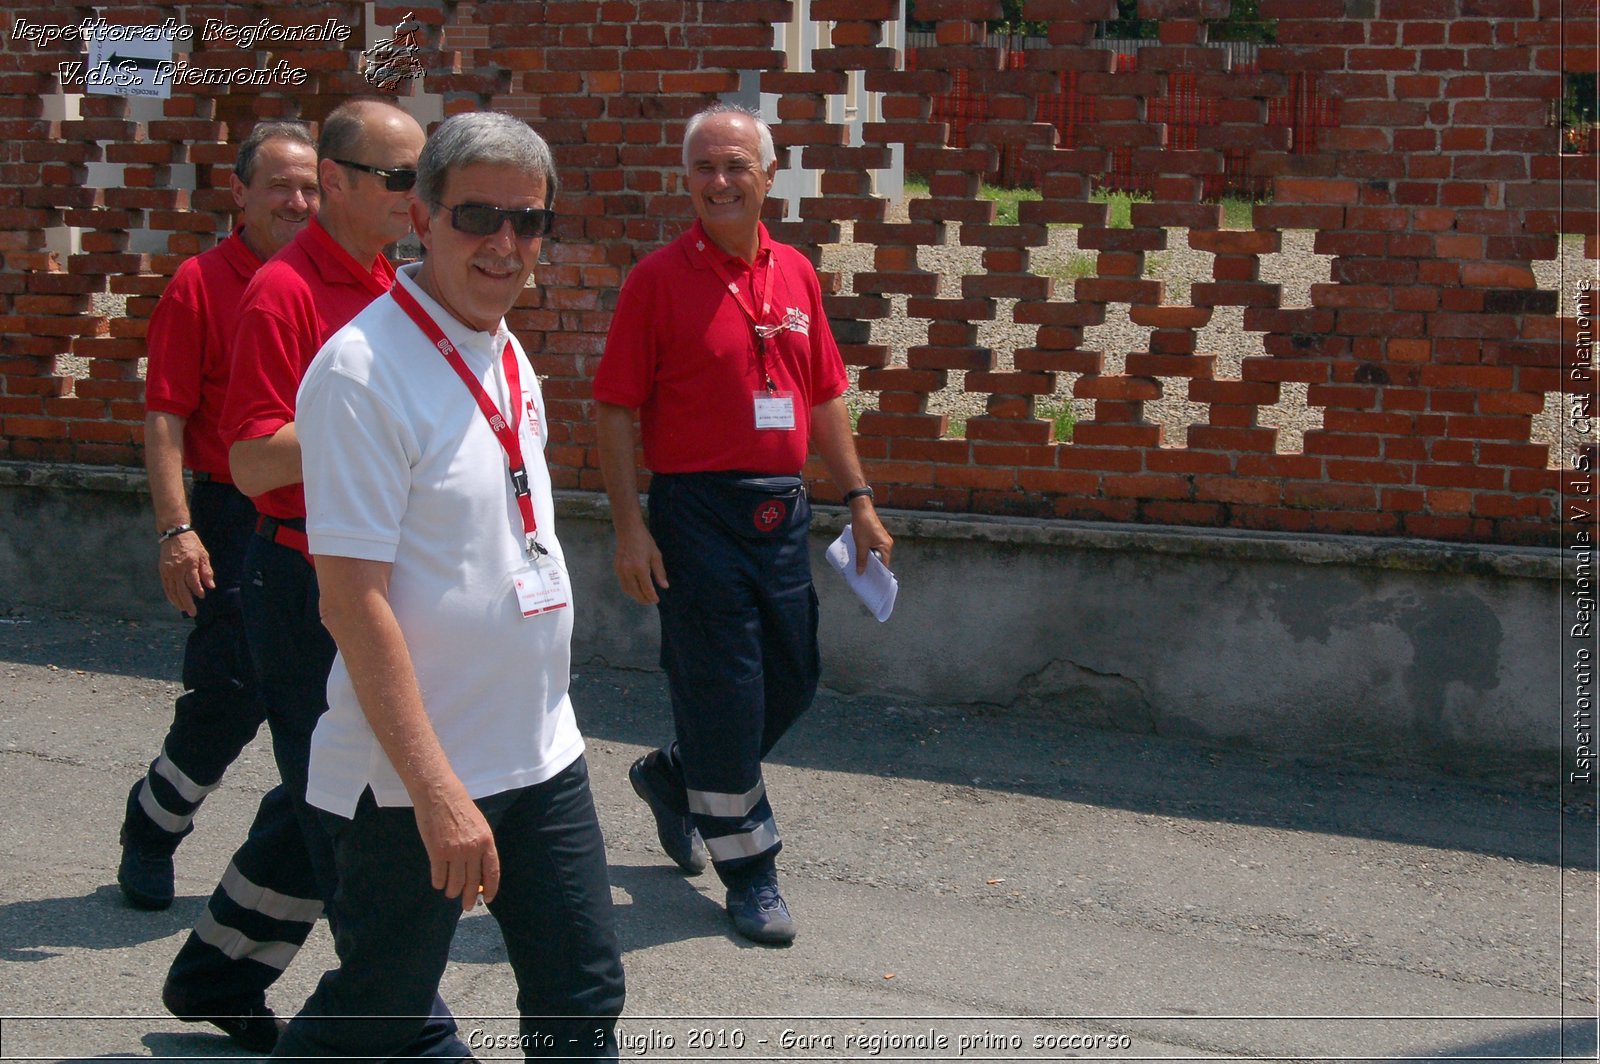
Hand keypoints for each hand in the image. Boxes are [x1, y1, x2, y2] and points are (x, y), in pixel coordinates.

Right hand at [158, 532, 213, 616]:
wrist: (174, 534)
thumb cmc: (192, 544)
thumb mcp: (203, 555)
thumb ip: (206, 571)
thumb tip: (211, 586)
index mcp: (189, 564)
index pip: (192, 582)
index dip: (197, 590)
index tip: (202, 597)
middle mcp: (177, 569)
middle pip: (181, 590)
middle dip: (187, 602)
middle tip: (193, 613)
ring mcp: (168, 571)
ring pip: (172, 590)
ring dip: (178, 601)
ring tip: (184, 609)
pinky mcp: (162, 571)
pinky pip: (166, 586)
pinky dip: (170, 595)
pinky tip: (175, 601)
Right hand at [413, 786, 499, 910]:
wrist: (439, 794)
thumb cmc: (459, 807)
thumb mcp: (478, 825)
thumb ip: (480, 846)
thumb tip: (479, 870)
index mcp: (486, 841)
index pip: (492, 872)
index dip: (491, 888)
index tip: (488, 899)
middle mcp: (472, 849)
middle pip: (473, 882)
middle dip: (470, 897)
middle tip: (467, 906)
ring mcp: (454, 852)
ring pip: (455, 883)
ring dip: (452, 891)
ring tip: (450, 893)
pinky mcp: (437, 853)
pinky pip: (439, 876)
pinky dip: (438, 882)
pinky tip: (438, 883)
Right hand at [613, 524, 668, 604]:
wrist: (628, 530)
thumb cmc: (645, 541)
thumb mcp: (656, 555)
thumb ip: (660, 572)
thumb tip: (664, 587)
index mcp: (640, 568)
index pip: (646, 588)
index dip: (652, 596)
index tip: (656, 600)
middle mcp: (628, 571)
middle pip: (635, 592)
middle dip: (643, 599)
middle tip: (651, 601)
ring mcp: (620, 570)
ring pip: (627, 590)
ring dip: (636, 596)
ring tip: (644, 598)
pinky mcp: (616, 569)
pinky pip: (623, 584)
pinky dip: (629, 590)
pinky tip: (636, 589)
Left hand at [849, 502, 892, 573]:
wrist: (861, 509)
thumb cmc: (863, 526)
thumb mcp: (861, 545)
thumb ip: (861, 560)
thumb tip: (860, 572)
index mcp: (886, 546)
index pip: (884, 564)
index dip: (877, 573)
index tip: (871, 580)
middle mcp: (887, 544)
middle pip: (880, 560)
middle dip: (872, 567)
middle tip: (863, 575)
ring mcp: (882, 540)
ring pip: (876, 554)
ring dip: (868, 559)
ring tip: (860, 567)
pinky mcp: (877, 536)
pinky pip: (873, 548)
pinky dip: (867, 552)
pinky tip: (860, 556)